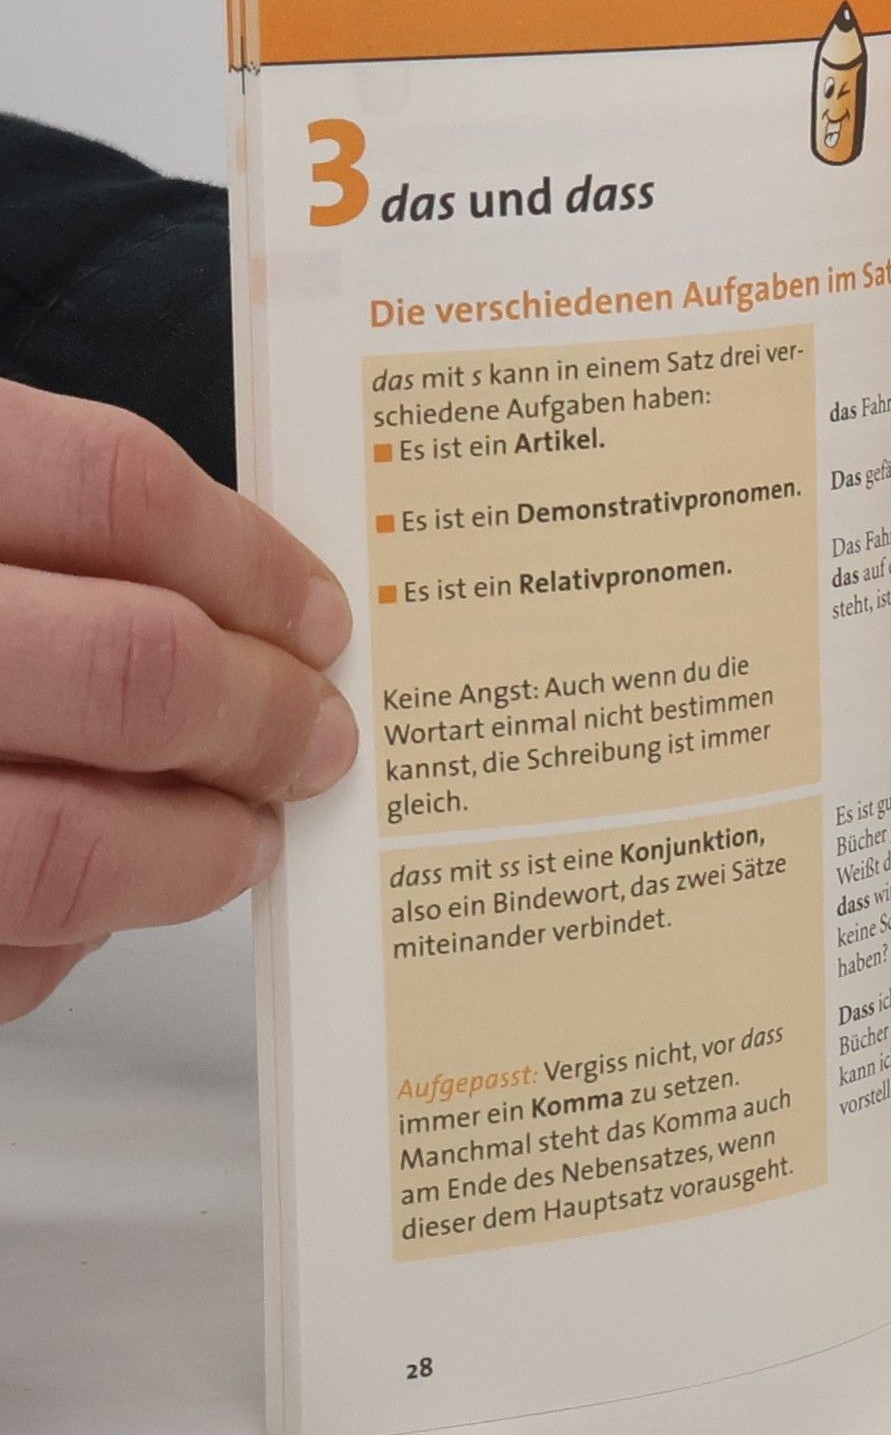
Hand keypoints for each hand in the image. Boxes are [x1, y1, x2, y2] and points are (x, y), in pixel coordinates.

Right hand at [0, 381, 357, 1020]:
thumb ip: (26, 528)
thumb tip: (231, 609)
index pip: (111, 488)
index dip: (250, 559)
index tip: (318, 615)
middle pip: (129, 667)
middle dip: (261, 715)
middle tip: (317, 736)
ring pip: (59, 849)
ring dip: (192, 852)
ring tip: (244, 836)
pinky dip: (55, 945)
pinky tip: (77, 912)